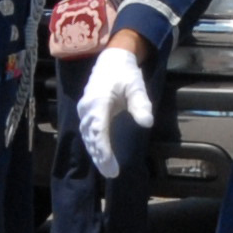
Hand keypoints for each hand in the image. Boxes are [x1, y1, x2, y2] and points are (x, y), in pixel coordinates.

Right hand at [77, 43, 152, 178]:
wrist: (112, 59)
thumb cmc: (125, 73)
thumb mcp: (137, 85)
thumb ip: (141, 104)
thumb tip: (147, 123)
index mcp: (98, 100)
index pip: (99, 129)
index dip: (104, 149)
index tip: (111, 164)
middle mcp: (87, 107)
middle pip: (91, 136)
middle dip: (100, 156)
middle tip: (111, 173)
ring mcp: (84, 110)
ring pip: (88, 136)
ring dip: (96, 153)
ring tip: (107, 170)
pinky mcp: (86, 112)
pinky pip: (88, 132)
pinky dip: (94, 146)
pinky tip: (101, 158)